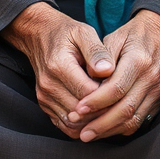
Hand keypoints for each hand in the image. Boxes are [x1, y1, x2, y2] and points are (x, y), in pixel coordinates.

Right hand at [2, 2, 115, 138]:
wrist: (40, 35)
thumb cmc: (65, 33)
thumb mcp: (83, 32)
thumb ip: (97, 51)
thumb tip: (108, 70)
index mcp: (59, 66)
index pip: (89, 93)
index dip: (108, 96)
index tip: (120, 89)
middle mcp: (49, 85)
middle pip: (81, 112)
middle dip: (102, 110)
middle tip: (118, 102)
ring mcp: (44, 97)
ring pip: (74, 123)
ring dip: (93, 121)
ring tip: (108, 109)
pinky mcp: (44, 105)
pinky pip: (65, 126)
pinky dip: (82, 126)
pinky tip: (94, 115)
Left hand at [69, 9, 159, 141]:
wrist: (159, 34)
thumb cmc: (131, 36)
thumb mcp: (113, 38)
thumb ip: (100, 59)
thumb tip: (87, 81)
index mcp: (138, 60)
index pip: (116, 88)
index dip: (96, 101)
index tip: (78, 109)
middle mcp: (151, 78)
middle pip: (125, 109)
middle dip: (101, 124)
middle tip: (81, 132)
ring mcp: (158, 91)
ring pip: (133, 120)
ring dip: (110, 130)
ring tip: (89, 135)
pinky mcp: (159, 100)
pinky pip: (140, 121)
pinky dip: (121, 129)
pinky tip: (105, 130)